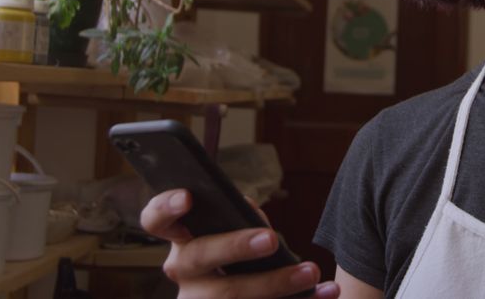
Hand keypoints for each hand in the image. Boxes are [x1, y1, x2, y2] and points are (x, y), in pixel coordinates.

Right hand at [141, 189, 340, 297]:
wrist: (246, 296)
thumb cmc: (242, 250)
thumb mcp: (237, 231)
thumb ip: (242, 218)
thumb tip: (253, 216)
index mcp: (181, 238)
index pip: (156, 219)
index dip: (166, 207)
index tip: (188, 196)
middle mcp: (182, 271)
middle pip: (199, 257)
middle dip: (235, 246)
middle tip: (271, 239)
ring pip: (230, 295)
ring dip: (276, 283)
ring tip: (311, 272)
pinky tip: (328, 294)